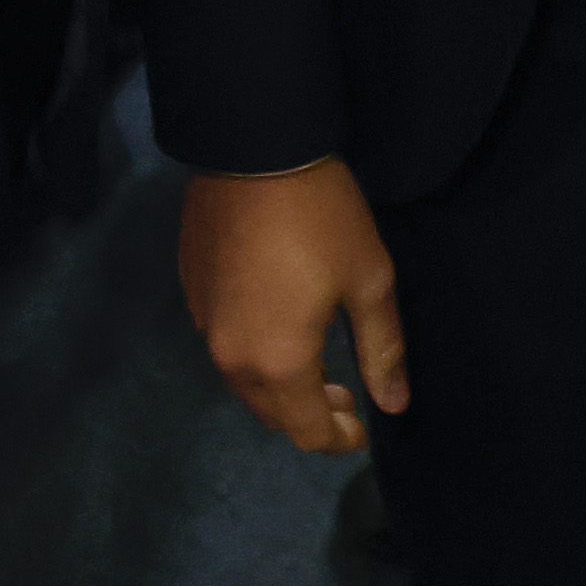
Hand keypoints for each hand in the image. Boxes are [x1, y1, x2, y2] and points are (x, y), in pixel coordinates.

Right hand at [182, 159, 409, 452]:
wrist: (254, 146)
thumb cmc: (323, 216)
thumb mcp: (369, 279)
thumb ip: (382, 350)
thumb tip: (394, 405)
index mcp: (278, 362)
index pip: (307, 431)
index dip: (338, 439)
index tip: (362, 427)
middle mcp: (232, 356)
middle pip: (271, 413)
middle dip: (309, 415)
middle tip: (346, 394)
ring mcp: (204, 323)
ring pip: (242, 381)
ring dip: (279, 386)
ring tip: (314, 362)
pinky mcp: (191, 290)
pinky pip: (224, 343)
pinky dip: (253, 351)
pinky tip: (276, 322)